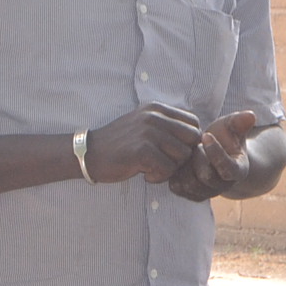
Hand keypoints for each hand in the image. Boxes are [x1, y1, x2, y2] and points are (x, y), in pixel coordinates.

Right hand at [83, 103, 202, 184]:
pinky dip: (158, 177)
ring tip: (152, 169)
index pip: (194, 122)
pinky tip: (143, 174)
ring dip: (170, 168)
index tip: (172, 152)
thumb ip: (166, 126)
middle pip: (193, 139)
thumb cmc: (119, 144)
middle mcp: (155, 116)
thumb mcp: (143, 125)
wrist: (89, 154)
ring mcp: (149, 132)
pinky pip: (167, 169)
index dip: (189, 141)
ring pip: (182, 156)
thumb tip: (196, 137)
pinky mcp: (142, 150)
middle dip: (183, 156)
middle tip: (165, 163)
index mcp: (157, 108)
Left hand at [167, 110, 257, 201]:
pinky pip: (177, 187)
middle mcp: (223, 186)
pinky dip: (174, 173)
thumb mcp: (232, 127)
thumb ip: (240, 122)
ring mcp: (206, 193)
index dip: (215, 152)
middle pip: (206, 177)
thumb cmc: (224, 137)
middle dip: (197, 158)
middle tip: (193, 144)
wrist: (213, 152)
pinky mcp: (190, 194)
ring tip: (186, 151)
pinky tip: (177, 160)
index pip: (227, 168)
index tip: (206, 135)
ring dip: (184, 166)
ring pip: (189, 184)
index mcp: (238, 170)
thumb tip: (251, 115)